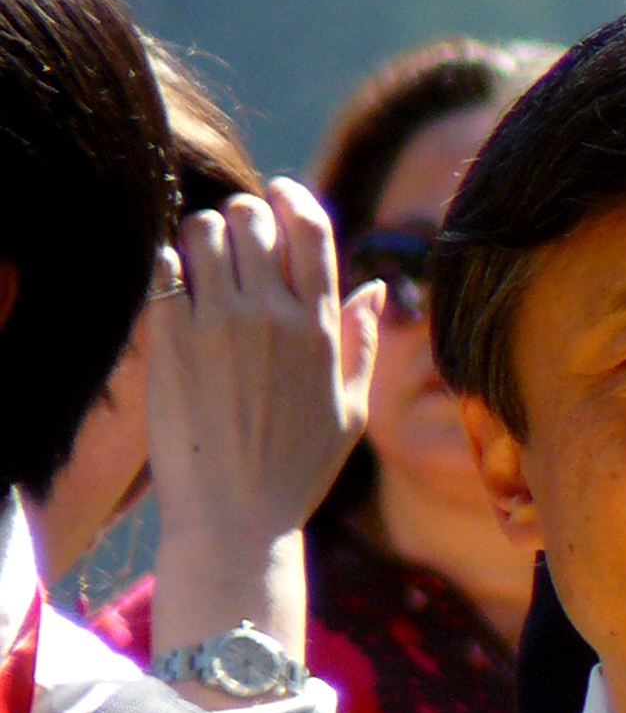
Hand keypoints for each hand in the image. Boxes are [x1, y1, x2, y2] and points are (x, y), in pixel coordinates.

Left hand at [144, 179, 384, 705]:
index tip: (278, 194)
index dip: (292, 197)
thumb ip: (363, 343)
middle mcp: (274, 316)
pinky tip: (168, 282)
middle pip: (253, 219)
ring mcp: (220, 325)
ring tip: (196, 258)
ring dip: (199, 235)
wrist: (234, 517)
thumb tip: (376, 288)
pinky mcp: (172, 342)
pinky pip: (162, 269)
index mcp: (322, 328)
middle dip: (240, 215)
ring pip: (202, 234)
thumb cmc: (296, 470)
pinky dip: (164, 263)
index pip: (311, 228)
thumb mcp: (351, 410)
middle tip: (230, 233)